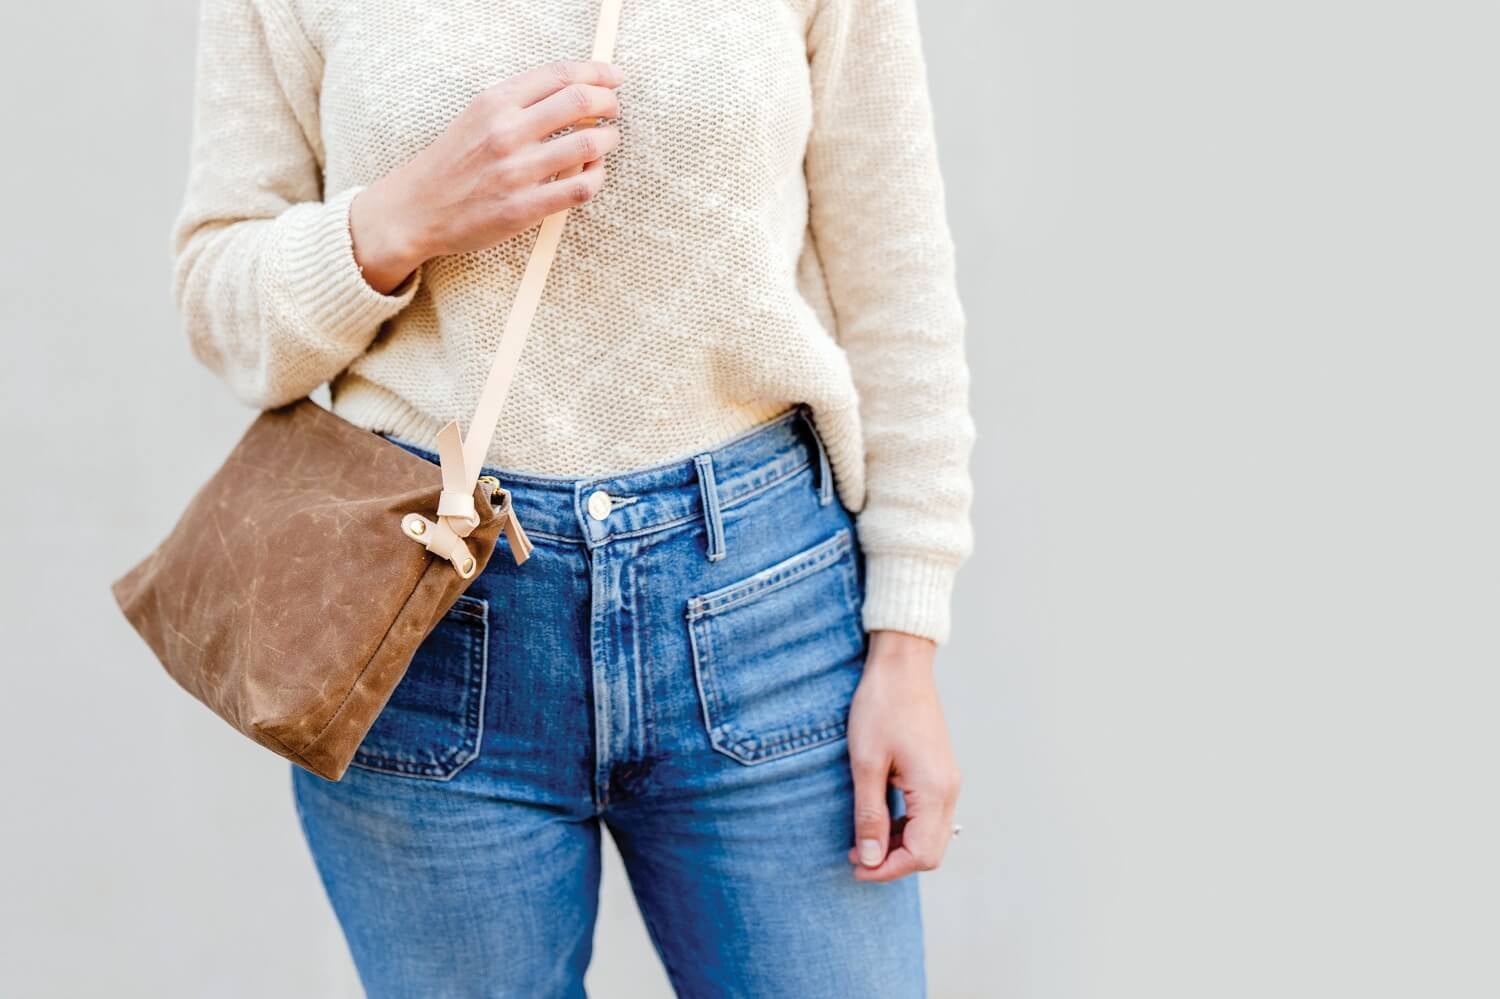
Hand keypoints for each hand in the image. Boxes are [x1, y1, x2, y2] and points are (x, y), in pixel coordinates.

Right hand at [349, 60, 624, 292]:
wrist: (416, 209)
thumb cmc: (453, 162)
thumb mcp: (478, 116)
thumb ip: (521, 103)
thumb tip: (577, 91)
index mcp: (494, 102)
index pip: (559, 74)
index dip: (597, 72)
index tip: (615, 77)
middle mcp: (505, 132)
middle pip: (580, 101)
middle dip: (609, 102)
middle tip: (613, 110)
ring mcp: (516, 171)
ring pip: (588, 144)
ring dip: (609, 140)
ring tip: (606, 141)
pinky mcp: (523, 208)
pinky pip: (580, 188)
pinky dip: (596, 177)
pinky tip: (591, 173)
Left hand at [846, 630, 961, 880]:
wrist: (901, 666)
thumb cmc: (881, 707)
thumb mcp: (866, 763)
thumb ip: (869, 815)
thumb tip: (870, 859)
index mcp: (934, 791)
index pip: (920, 855)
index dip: (887, 869)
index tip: (856, 866)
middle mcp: (948, 791)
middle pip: (930, 851)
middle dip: (893, 862)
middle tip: (855, 856)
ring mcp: (947, 781)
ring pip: (930, 835)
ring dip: (898, 845)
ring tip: (860, 839)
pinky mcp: (939, 772)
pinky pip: (928, 815)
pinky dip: (905, 826)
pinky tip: (877, 818)